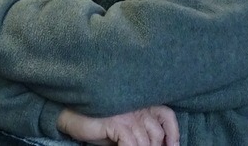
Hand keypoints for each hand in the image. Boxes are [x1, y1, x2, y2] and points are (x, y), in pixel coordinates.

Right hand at [57, 106, 179, 145]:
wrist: (73, 116)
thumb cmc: (98, 123)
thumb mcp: (123, 128)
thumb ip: (138, 134)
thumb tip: (150, 145)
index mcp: (143, 105)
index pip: (167, 116)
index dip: (174, 133)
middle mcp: (138, 108)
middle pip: (157, 133)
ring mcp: (127, 115)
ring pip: (145, 141)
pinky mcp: (116, 123)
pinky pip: (130, 142)